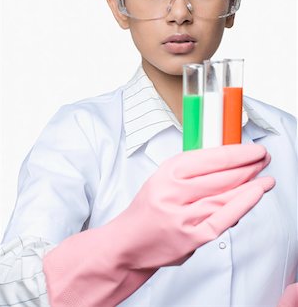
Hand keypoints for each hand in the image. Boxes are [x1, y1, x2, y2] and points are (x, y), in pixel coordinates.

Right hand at [116, 143, 273, 268]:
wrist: (128, 243)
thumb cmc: (149, 208)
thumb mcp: (163, 179)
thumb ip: (192, 171)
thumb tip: (229, 162)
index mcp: (166, 173)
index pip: (209, 158)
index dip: (237, 153)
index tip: (253, 150)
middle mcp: (172, 192)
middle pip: (219, 176)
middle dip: (248, 166)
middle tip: (263, 160)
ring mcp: (181, 217)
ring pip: (223, 196)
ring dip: (250, 185)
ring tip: (266, 178)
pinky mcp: (189, 238)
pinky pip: (222, 219)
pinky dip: (241, 206)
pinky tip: (255, 195)